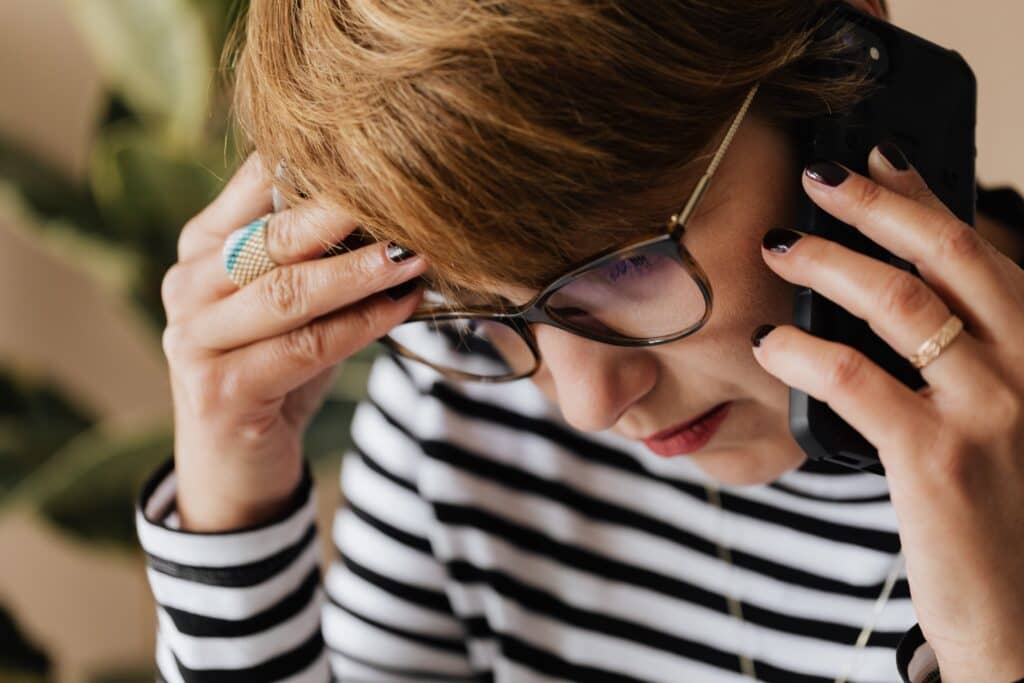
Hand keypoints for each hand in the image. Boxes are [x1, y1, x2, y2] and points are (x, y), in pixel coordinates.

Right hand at [161, 152, 425, 530]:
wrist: (237, 462)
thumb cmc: (276, 366)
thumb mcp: (293, 302)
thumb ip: (319, 255)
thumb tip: (398, 206)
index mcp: (201, 246)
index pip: (255, 184)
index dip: (316, 165)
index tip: (382, 151)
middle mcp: (187, 284)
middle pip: (273, 237)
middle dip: (343, 215)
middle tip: (407, 196)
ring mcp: (194, 338)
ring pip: (289, 293)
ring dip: (360, 273)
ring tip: (415, 255)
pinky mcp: (218, 389)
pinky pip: (304, 347)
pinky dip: (360, 325)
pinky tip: (402, 308)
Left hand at [752, 145, 1023, 681]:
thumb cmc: (1005, 515)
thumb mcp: (1004, 422)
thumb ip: (965, 361)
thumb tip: (892, 302)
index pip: (981, 253)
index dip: (926, 199)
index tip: (879, 158)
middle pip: (948, 258)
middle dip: (877, 207)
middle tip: (817, 177)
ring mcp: (991, 412)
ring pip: (900, 306)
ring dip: (831, 264)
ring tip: (780, 247)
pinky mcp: (938, 460)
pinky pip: (857, 380)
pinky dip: (804, 353)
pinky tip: (768, 345)